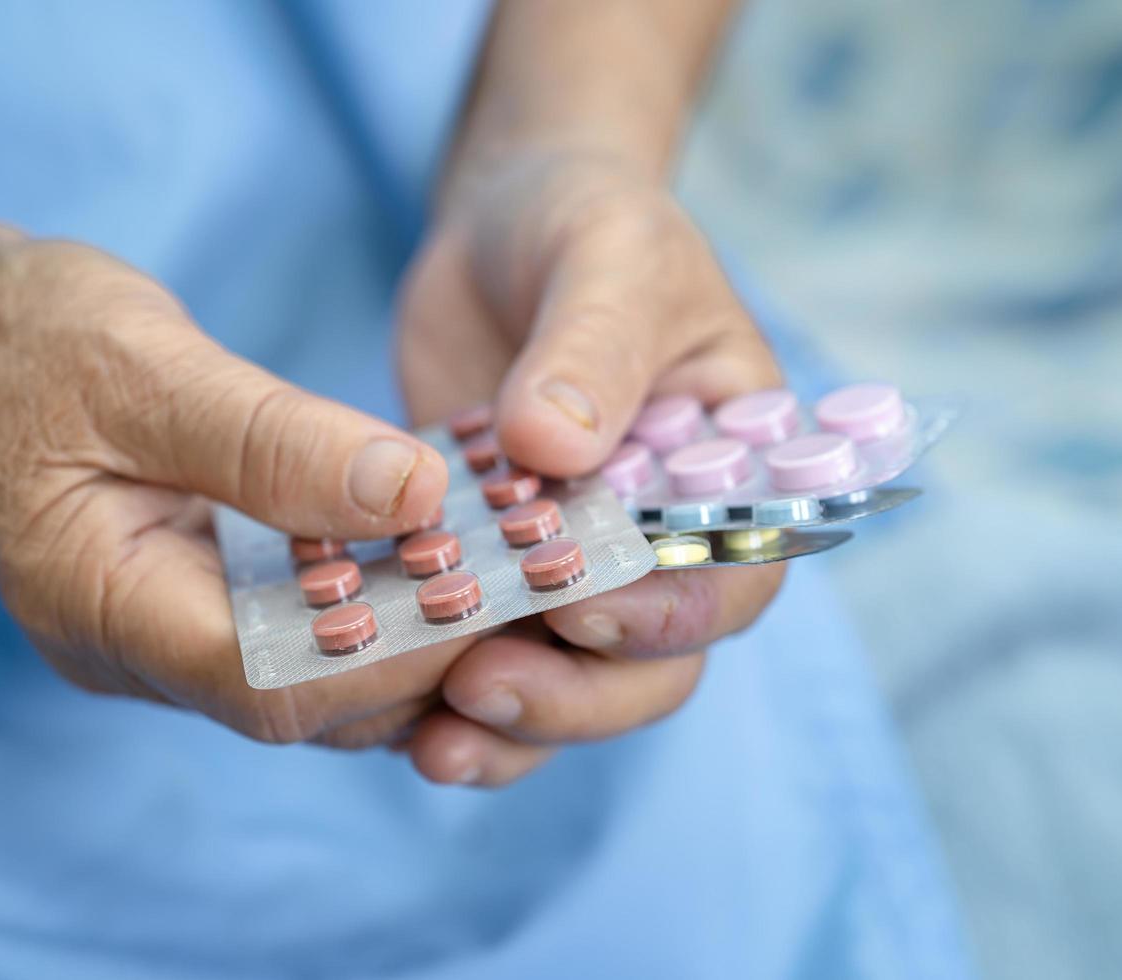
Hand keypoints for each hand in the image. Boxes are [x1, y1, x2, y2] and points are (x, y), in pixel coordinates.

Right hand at [0, 236, 475, 746]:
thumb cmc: (27, 340)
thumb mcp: (143, 364)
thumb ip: (272, 441)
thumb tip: (413, 497)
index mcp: (98, 605)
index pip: (269, 682)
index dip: (391, 653)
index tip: (491, 592)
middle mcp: (134, 650)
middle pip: (307, 704)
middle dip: (425, 656)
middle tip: (535, 588)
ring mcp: (163, 638)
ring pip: (316, 684)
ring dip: (415, 639)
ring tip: (512, 575)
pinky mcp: (196, 606)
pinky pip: (304, 638)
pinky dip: (378, 607)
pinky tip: (442, 558)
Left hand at [396, 149, 785, 784]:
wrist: (509, 221)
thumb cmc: (587, 222)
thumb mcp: (606, 256)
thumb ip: (593, 346)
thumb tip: (555, 447)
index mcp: (728, 473)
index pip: (730, 577)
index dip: (668, 613)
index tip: (579, 610)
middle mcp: (659, 538)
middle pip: (650, 664)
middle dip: (576, 694)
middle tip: (480, 687)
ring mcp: (573, 563)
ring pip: (567, 683)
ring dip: (510, 724)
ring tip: (432, 742)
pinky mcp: (489, 568)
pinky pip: (481, 649)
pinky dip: (443, 691)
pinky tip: (391, 710)